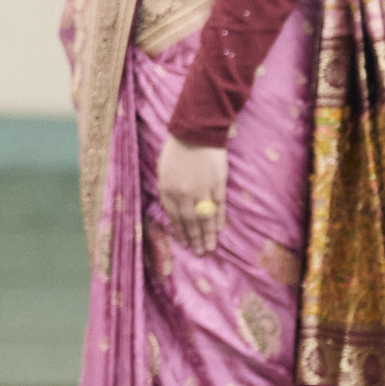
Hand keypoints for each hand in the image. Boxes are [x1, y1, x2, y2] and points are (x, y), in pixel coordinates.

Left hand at [157, 136, 228, 253]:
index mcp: (168, 189)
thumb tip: (173, 209)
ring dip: (208, 234)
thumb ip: (168, 189)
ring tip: (210, 248)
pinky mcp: (217, 185)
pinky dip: (219, 219)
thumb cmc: (177, 149)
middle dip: (194, 238)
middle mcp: (183, 194)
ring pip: (205, 218)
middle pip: (190, 221)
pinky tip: (220, 229)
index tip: (184, 243)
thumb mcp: (164, 170)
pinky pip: (219, 206)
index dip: (180, 231)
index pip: (174, 217)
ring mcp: (202, 190)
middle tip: (199, 252)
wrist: (196, 132)